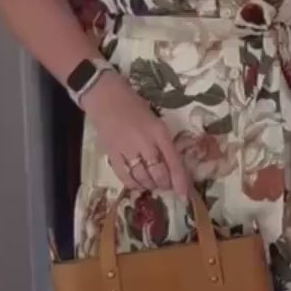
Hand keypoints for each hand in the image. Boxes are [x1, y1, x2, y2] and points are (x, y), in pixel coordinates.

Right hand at [81, 69, 189, 195]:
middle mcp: (145, 143)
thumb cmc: (133, 105)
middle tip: (166, 185)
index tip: (185, 195)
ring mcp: (127, 149)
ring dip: (150, 185)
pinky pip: (124, 176)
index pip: (174, 162)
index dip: (181, 182)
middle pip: (159, 173)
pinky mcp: (112, 153)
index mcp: (159, 132)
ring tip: (152, 184)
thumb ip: (163, 142)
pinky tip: (137, 184)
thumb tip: (172, 166)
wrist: (105, 96)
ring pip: (142, 177)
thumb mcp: (155, 121)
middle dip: (165, 184)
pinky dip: (133, 184)